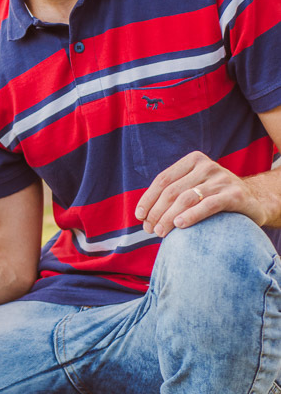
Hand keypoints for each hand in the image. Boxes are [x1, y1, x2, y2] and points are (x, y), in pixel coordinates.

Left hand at [135, 151, 267, 237]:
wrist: (255, 200)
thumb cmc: (215, 196)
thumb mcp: (194, 187)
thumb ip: (173, 193)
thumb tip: (142, 215)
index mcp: (193, 161)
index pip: (162, 180)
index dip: (148, 199)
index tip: (139, 216)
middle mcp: (207, 166)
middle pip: (172, 191)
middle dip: (156, 212)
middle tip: (149, 230)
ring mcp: (222, 179)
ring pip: (186, 198)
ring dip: (168, 217)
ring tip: (160, 232)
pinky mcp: (234, 195)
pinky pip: (208, 205)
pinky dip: (191, 215)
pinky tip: (179, 225)